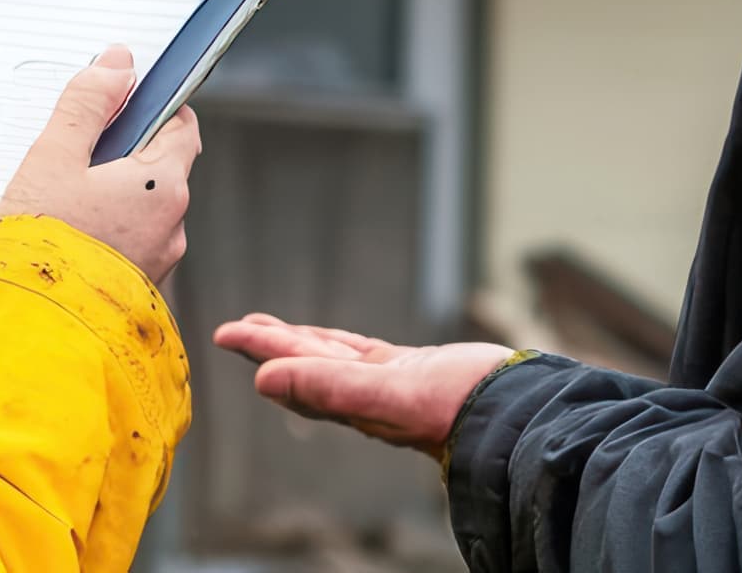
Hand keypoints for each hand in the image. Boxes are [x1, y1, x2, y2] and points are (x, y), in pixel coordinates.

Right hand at [0, 45, 202, 287]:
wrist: (28, 329)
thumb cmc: (40, 242)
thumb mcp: (53, 158)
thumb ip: (87, 104)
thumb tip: (119, 64)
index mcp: (163, 184)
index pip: (181, 126)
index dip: (153, 108)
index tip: (119, 105)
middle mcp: (173, 225)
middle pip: (160, 167)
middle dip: (123, 155)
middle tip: (73, 159)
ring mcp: (159, 262)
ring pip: (144, 208)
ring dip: (114, 196)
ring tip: (64, 203)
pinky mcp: (140, 289)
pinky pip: (132, 243)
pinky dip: (109, 231)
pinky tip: (70, 236)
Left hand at [213, 314, 516, 454]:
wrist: (517, 414)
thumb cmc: (459, 407)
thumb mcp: (388, 393)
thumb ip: (326, 388)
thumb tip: (262, 380)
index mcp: (353, 399)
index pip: (295, 367)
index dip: (260, 349)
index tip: (224, 332)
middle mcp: (366, 395)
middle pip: (307, 362)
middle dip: (272, 345)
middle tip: (237, 328)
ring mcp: (390, 383)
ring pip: (333, 358)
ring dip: (302, 343)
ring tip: (273, 331)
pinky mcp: (415, 373)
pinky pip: (367, 356)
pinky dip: (344, 347)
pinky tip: (338, 343)